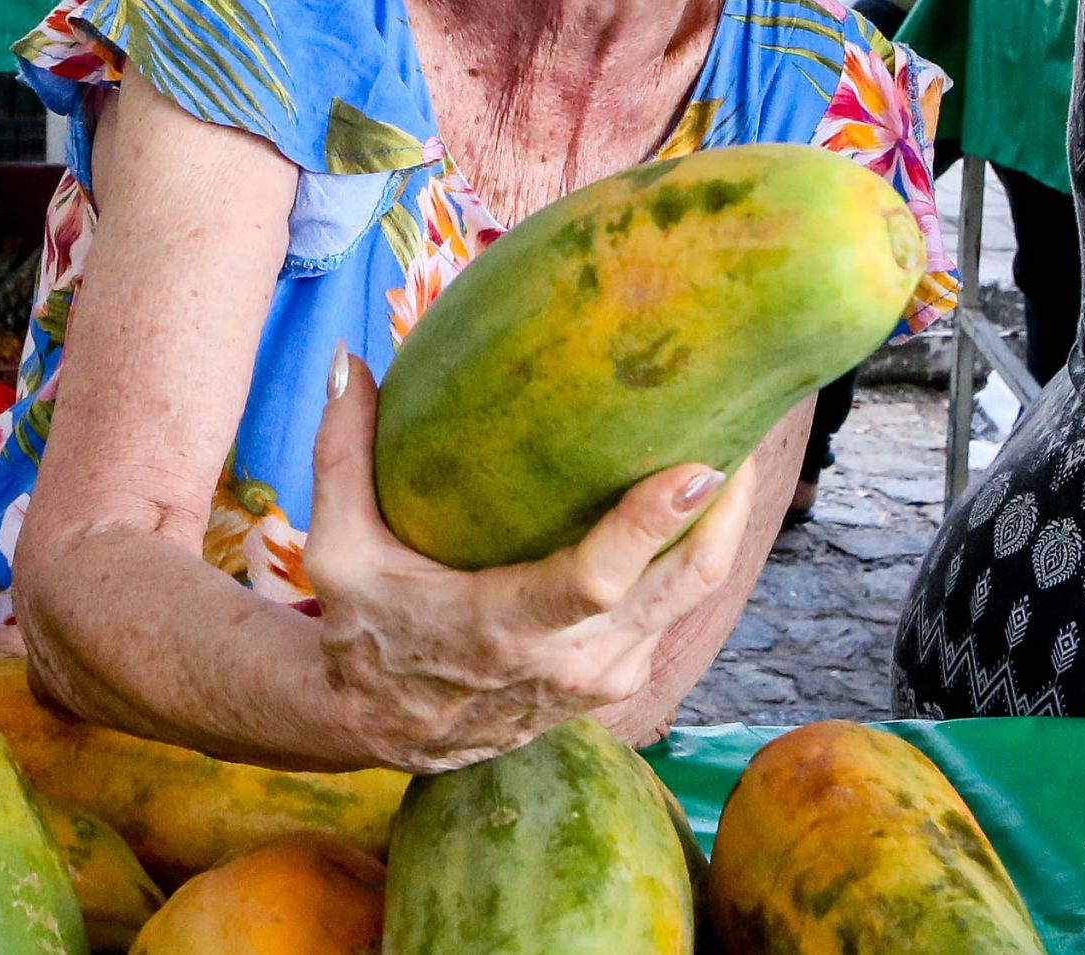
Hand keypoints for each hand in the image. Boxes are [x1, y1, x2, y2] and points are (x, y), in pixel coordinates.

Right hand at [301, 350, 757, 773]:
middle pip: (681, 586)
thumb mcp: (337, 549)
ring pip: (694, 599)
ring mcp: (605, 679)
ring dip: (723, 526)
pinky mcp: (619, 680)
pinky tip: (704, 497)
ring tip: (740, 442)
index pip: (598, 578)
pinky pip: (678, 611)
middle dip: (726, 508)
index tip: (703, 464)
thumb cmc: (365, 626)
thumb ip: (340, 453)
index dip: (654, 524)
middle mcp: (570, 661)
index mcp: (504, 628)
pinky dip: (698, 555)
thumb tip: (350, 357)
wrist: (381, 727)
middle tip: (748, 426)